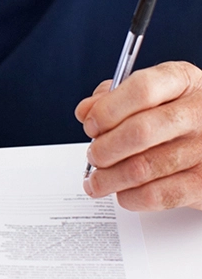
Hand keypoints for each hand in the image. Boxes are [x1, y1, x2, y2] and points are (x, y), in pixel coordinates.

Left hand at [75, 61, 201, 210]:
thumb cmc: (179, 114)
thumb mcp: (155, 92)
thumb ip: (117, 95)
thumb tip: (87, 111)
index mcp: (183, 81)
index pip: (142, 90)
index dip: (108, 110)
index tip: (91, 124)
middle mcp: (198, 113)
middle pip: (140, 132)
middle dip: (105, 148)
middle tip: (93, 156)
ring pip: (143, 168)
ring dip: (109, 178)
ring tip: (97, 180)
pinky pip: (157, 195)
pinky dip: (130, 197)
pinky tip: (122, 192)